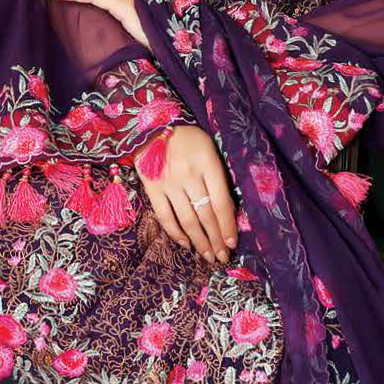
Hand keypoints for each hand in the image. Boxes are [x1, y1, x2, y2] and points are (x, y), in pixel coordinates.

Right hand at [133, 125, 237, 265]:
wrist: (151, 126)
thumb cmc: (189, 140)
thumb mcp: (210, 150)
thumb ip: (218, 177)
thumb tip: (228, 213)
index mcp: (208, 163)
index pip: (221, 202)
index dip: (227, 226)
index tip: (232, 244)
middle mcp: (188, 175)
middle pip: (205, 214)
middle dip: (216, 239)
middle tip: (222, 257)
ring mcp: (168, 183)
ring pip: (187, 219)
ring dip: (199, 242)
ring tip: (208, 256)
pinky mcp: (152, 187)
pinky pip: (164, 216)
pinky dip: (176, 233)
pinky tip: (186, 244)